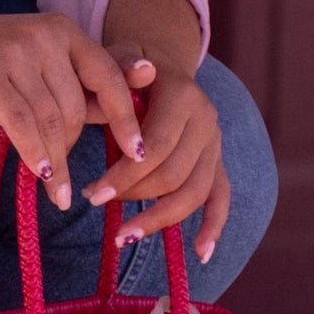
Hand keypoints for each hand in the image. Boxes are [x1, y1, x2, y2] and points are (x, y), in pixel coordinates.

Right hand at [0, 10, 143, 210]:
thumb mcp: (34, 67)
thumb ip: (76, 87)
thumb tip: (123, 117)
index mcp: (61, 30)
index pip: (108, 75)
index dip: (127, 117)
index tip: (140, 153)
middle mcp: (43, 36)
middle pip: (75, 106)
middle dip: (72, 146)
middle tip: (59, 169)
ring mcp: (15, 53)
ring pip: (50, 120)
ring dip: (55, 161)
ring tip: (56, 189)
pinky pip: (21, 123)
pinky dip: (33, 152)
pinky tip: (39, 175)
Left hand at [83, 42, 227, 263]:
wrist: (159, 68)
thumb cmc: (128, 69)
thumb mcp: (119, 59)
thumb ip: (124, 68)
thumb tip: (141, 70)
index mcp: (184, 96)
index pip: (158, 146)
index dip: (126, 174)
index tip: (92, 194)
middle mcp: (207, 122)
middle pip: (174, 173)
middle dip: (133, 195)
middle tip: (95, 202)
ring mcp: (215, 145)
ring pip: (194, 192)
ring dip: (160, 219)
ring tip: (123, 237)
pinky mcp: (216, 163)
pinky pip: (221, 198)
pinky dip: (214, 226)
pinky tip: (200, 253)